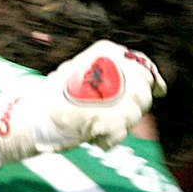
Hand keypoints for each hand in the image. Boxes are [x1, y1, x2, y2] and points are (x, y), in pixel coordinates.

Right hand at [0, 41, 165, 167]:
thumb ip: (113, 75)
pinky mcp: (113, 118)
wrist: (33, 116)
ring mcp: (115, 93)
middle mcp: (114, 67)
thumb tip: (149, 84)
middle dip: (134, 107)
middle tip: (114, 117)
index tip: (159, 90)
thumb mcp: (85, 74)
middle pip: (143, 91)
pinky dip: (109, 139)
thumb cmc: (56, 98)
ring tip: (95, 126)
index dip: (153, 79)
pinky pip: (122, 133)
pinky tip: (93, 137)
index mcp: (107, 51)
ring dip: (120, 124)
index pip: (142, 64)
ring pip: (136, 113)